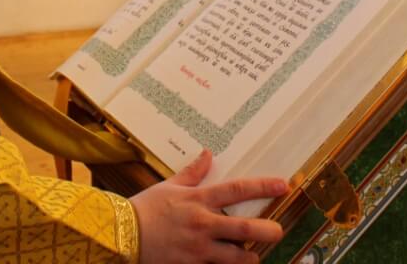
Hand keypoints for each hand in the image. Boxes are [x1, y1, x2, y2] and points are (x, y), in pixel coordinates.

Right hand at [130, 149, 287, 263]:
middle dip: (268, 230)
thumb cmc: (146, 208)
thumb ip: (192, 172)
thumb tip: (208, 153)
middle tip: (278, 231)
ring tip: (253, 255)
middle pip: (246, 228)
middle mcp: (203, 223)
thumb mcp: (169, 185)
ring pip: (237, 256)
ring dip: (250, 256)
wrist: (123, 234)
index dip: (263, 187)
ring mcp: (199, 248)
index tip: (283, 185)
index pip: (238, 190)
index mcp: (199, 199)